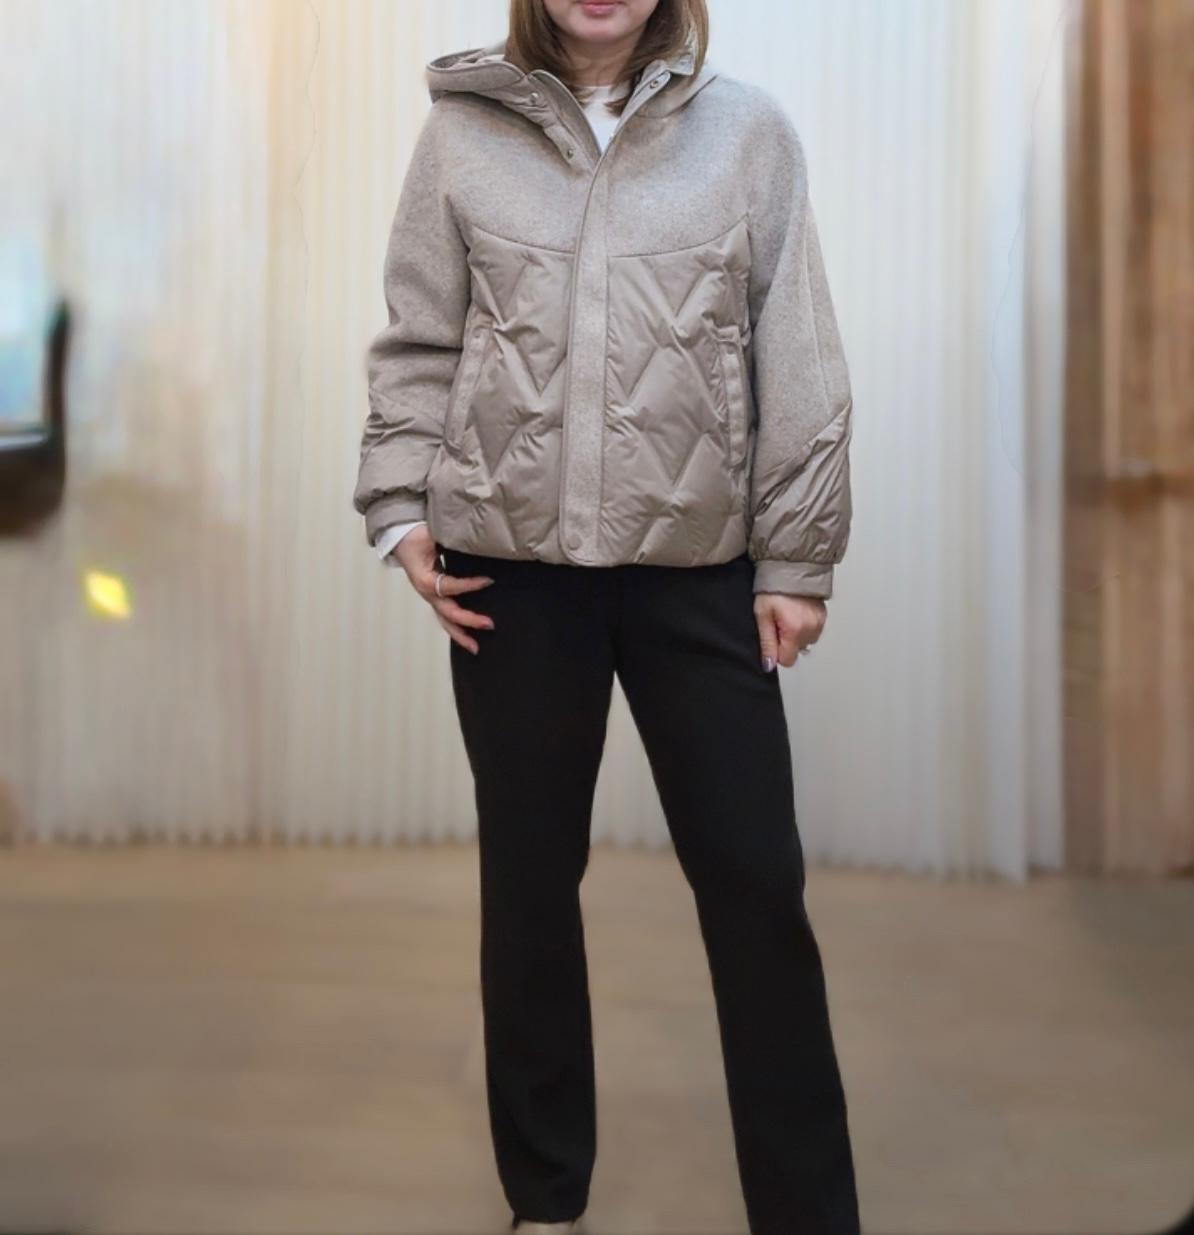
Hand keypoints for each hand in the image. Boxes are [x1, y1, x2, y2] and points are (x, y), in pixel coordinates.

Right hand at [390, 525, 494, 653]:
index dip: (469, 586)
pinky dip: (458, 626)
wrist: (400, 536)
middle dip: (469, 620)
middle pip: (448, 613)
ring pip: (446, 621)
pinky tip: (469, 635)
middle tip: (489, 624)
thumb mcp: (430, 535)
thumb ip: (449, 539)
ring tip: (476, 648)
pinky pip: (446, 614)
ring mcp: (431, 597)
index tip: (488, 581)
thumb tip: (470, 539)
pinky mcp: (435, 596)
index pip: (449, 587)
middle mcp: (427, 592)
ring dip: (461, 634)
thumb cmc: (414, 536)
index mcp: (424, 579)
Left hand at [754, 592, 825, 670]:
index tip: (772, 636)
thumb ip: (767, 642)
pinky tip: (796, 612)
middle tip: (778, 622)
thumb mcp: (763, 615)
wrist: (791, 566)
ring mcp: (820, 622)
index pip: (787, 660)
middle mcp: (811, 628)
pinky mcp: (823, 616)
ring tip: (787, 615)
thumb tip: (769, 665)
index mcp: (796, 630)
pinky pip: (813, 631)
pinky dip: (804, 626)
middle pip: (797, 651)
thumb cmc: (774, 587)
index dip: (776, 651)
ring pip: (805, 642)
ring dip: (796, 634)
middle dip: (786, 642)